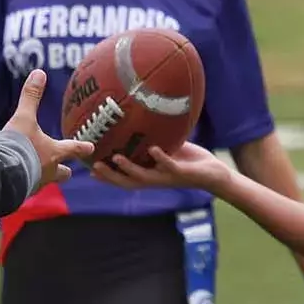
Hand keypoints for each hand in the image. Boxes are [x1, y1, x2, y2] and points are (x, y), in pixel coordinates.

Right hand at [5, 69, 92, 186]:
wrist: (0, 174)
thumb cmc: (17, 145)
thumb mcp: (23, 118)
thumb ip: (30, 97)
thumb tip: (39, 72)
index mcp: (54, 153)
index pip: (73, 149)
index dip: (82, 147)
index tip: (91, 147)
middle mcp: (49, 172)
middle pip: (63, 174)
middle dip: (64, 171)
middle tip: (66, 170)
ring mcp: (36, 185)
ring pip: (45, 182)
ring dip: (42, 177)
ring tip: (35, 174)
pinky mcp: (21, 194)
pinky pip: (26, 190)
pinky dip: (24, 185)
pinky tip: (16, 183)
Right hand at [90, 142, 231, 192]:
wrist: (213, 173)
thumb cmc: (189, 160)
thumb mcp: (169, 148)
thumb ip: (154, 140)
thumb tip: (143, 121)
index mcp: (150, 175)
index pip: (123, 178)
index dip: (107, 177)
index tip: (89, 170)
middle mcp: (155, 179)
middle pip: (127, 182)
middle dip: (110, 177)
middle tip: (94, 167)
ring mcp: (167, 177)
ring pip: (144, 177)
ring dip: (130, 169)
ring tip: (116, 158)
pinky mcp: (182, 173)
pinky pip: (169, 166)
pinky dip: (160, 159)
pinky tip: (152, 149)